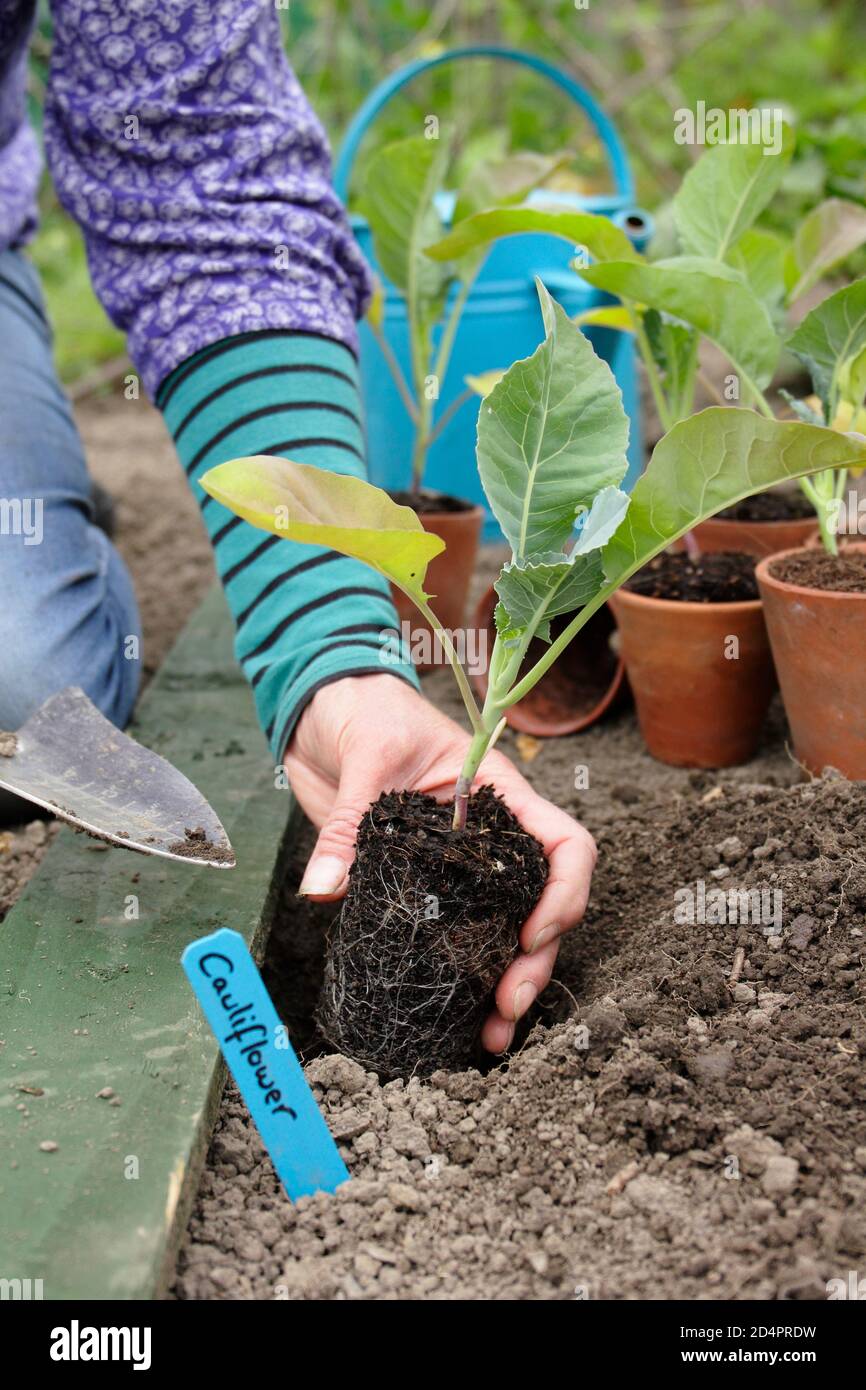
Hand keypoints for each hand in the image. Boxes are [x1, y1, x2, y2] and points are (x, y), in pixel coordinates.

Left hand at [284, 673, 595, 1053]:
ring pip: (502, 931)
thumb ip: (350, 825)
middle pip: (539, 905)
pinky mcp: (419, 887)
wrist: (325, 707)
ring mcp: (457, 867)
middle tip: (507, 1007)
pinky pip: (452, 936)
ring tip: (490, 1035)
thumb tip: (323, 890)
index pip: (564, 846)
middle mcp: (489, 838)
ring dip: (503, 982)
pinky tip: (456, 1019)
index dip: (564, 894)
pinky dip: (458, 978)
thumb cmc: (364, 712)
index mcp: (499, 794)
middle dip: (534, 960)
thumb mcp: (365, 759)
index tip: (530, 935)